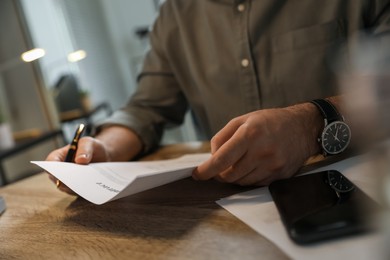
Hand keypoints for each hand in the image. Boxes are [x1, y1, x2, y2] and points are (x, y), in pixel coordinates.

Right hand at [45, 126, 142, 193]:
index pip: (50, 164)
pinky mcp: (83, 188)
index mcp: (60, 157)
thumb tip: (80, 161)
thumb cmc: (96, 147)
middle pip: (60, 179)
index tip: (59, 174)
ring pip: (72, 188)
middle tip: (79, 183)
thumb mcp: (91, 142)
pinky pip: (84, 191)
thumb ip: (85, 149)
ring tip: (91, 186)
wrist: (108, 156)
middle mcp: (64, 171)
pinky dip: (90, 190)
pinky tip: (100, 188)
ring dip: (80, 188)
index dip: (52, 170)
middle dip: (68, 182)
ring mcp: (73, 181)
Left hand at [193, 104, 320, 185]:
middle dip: (220, 173)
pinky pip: (255, 184)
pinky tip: (253, 165)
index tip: (197, 174)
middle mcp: (261, 152)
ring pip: (241, 182)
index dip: (206, 170)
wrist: (303, 127)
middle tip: (221, 166)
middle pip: (230, 175)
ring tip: (241, 161)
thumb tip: (211, 157)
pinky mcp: (279, 176)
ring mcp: (272, 166)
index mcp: (250, 134)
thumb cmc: (270, 121)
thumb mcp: (243, 119)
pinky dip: (248, 178)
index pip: (222, 159)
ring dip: (234, 176)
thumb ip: (222, 137)